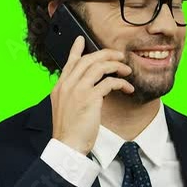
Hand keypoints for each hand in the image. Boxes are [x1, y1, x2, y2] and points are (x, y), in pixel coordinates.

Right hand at [51, 36, 133, 155]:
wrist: (67, 146)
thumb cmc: (69, 132)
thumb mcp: (65, 109)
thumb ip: (72, 95)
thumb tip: (89, 88)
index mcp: (59, 87)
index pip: (69, 63)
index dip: (76, 50)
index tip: (81, 40)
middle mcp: (67, 85)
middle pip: (88, 60)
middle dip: (106, 54)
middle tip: (119, 55)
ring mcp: (77, 90)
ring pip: (99, 66)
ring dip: (116, 66)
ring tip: (127, 70)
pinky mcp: (90, 98)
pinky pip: (109, 82)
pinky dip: (121, 83)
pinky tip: (127, 88)